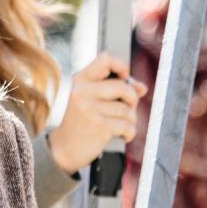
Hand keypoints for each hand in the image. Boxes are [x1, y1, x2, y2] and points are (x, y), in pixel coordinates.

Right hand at [47, 52, 146, 174]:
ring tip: (120, 124)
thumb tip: (142, 87)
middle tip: (127, 108)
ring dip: (130, 119)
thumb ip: (116, 90)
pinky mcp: (99, 126)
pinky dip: (129, 132)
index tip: (125, 78)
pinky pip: (127, 125)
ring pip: (127, 109)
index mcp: (81, 80)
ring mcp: (90, 108)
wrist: (64, 148)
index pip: (105, 59)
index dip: (121, 66)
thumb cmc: (81, 122)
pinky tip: (122, 135)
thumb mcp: (92, 100)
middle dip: (132, 99)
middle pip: (123, 87)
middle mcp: (83, 91)